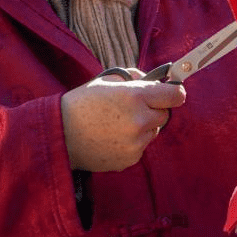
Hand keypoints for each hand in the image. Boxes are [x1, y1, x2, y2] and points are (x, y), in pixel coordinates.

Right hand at [60, 69, 184, 171]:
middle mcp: (140, 120)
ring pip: (152, 132)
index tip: (172, 92)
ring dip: (142, 127)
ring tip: (117, 124)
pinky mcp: (130, 159)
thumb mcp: (108, 79)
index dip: (174, 92)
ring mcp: (136, 143)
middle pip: (165, 115)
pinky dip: (132, 142)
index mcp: (135, 96)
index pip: (176, 95)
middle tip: (133, 108)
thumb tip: (156, 80)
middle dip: (153, 110)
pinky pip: (140, 147)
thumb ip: (136, 77)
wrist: (60, 134)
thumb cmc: (82, 102)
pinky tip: (112, 137)